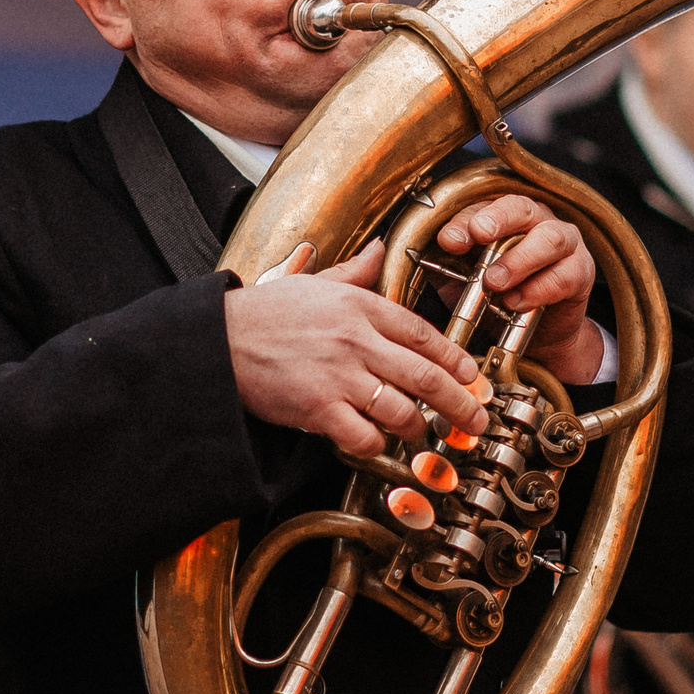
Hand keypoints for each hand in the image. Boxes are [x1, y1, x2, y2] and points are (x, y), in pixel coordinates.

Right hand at [224, 239, 485, 455]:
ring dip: (417, 427)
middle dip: (460, 402)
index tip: (471, 375)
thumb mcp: (314, 281)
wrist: (218, 340)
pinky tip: (375, 441)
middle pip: (426, 376)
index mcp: (359, 306)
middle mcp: (356, 340)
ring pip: (401, 409)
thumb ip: (354, 270)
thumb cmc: (263, 314)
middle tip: (475, 418)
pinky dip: (376, 444)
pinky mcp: (317, 408)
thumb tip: (378, 249)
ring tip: (421, 432)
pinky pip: (364, 434)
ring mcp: (338, 376)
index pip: (424, 333)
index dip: (455, 358)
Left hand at [433, 195, 603, 386]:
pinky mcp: (581, 271)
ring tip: (495, 281)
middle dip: (497, 219)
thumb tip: (418, 257)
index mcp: (505, 215)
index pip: (484, 206)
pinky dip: (538, 289)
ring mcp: (565, 243)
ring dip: (519, 259)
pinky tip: (517, 303)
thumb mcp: (465, 282)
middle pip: (521, 206)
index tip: (448, 240)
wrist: (538, 335)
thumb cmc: (499, 298)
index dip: (465, 220)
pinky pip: (564, 275)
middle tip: (479, 235)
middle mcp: (537, 220)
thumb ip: (447, 268)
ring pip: (549, 238)